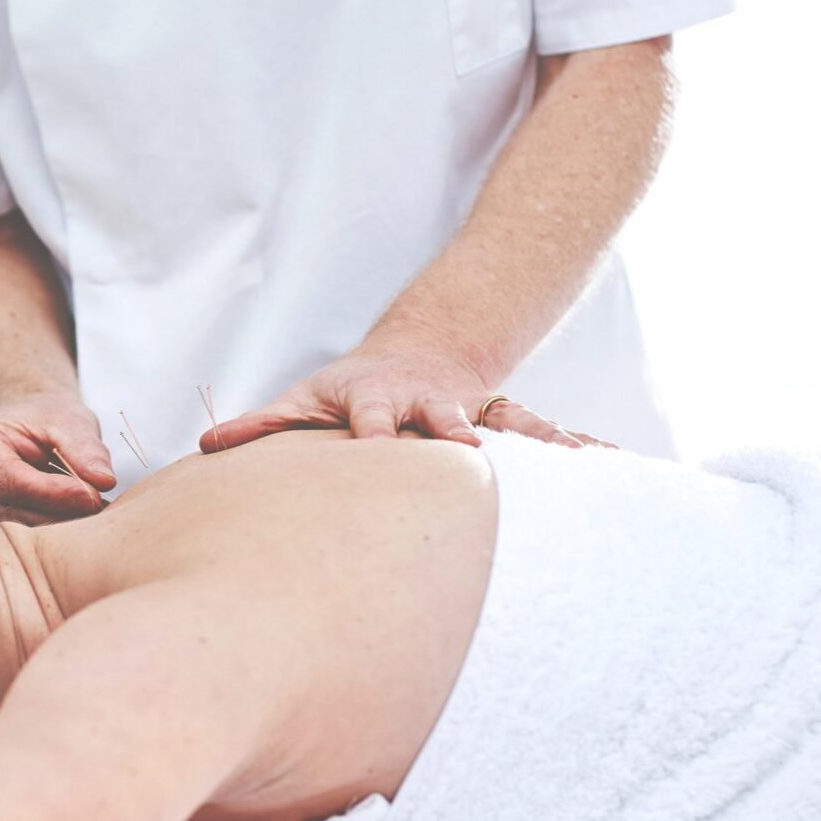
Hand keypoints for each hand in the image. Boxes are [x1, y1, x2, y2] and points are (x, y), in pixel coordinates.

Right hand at [0, 393, 116, 523]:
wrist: (29, 428)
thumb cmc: (47, 419)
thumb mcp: (69, 421)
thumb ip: (84, 449)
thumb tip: (103, 480)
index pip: (11, 481)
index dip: (54, 493)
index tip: (92, 497)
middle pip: (11, 514)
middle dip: (60, 516)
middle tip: (102, 511)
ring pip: (18, 534)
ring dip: (59, 530)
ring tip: (95, 516)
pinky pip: (21, 542)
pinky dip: (52, 535)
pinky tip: (78, 523)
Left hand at [200, 332, 614, 451]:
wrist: (423, 354)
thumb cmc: (351, 392)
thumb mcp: (304, 402)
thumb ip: (261, 426)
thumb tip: (205, 445)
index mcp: (378, 403)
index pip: (372, 417)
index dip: (374, 431)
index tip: (377, 448)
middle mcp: (428, 407)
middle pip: (444, 420)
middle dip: (458, 435)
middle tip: (471, 454)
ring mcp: (473, 414)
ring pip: (506, 427)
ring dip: (532, 446)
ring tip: (570, 463)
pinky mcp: (506, 424)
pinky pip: (547, 439)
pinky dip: (580, 452)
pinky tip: (615, 467)